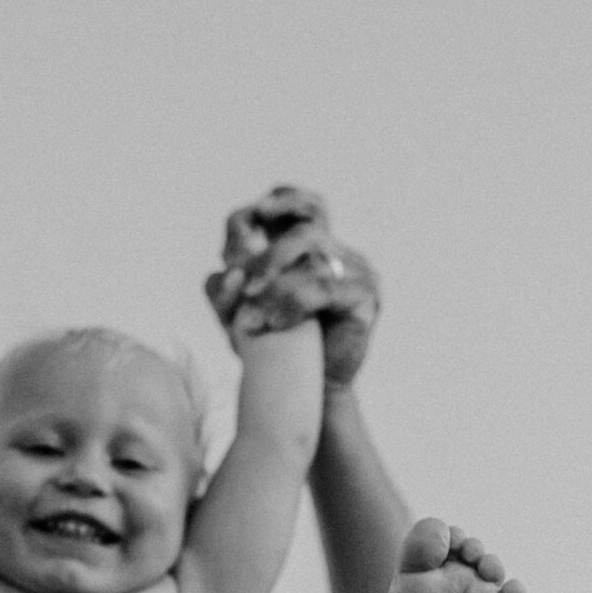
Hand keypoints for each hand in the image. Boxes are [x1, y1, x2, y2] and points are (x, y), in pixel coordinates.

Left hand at [205, 186, 379, 386]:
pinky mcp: (367, 298)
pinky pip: (326, 288)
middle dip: (269, 255)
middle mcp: (338, 253)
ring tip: (251, 319)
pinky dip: (294, 303)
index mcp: (312, 248)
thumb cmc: (274, 348)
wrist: (309, 390)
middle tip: (245, 286)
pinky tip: (275, 323)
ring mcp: (358, 272)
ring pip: (314, 261)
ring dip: (276, 288)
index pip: (304, 205)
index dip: (279, 202)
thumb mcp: (238, 316)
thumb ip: (225, 291)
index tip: (250, 217)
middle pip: (308, 227)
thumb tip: (224, 271)